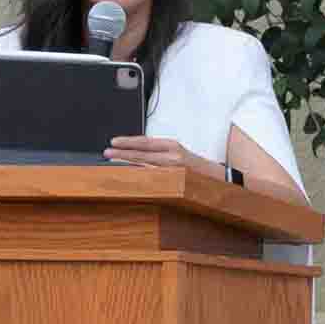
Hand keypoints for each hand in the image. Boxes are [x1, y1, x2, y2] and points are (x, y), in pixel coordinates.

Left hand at [104, 136, 219, 177]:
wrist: (218, 179)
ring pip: (146, 166)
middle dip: (123, 153)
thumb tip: (134, 156)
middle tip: (106, 152)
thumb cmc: (194, 168)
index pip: (146, 142)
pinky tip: (129, 176)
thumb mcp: (177, 155)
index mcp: (172, 146)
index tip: (113, 142)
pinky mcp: (175, 182)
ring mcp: (174, 170)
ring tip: (112, 161)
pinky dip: (140, 176)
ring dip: (127, 164)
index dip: (128, 142)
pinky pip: (153, 178)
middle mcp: (173, 156)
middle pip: (143, 153)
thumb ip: (158, 154)